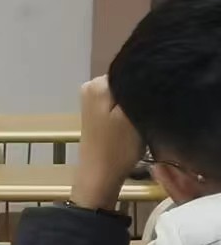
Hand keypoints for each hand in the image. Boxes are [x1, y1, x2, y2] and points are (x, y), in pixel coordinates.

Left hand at [72, 77, 142, 211]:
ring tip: (142, 117)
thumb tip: (145, 72)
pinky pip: (117, 102)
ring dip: (134, 102)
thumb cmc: (118, 146)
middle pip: (125, 81)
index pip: (129, 70)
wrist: (101, 174)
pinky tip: (133, 122)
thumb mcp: (133, 115)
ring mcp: (90, 99)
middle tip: (150, 109)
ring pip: (122, 92)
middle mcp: (90, 86)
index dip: (145, 82)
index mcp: (96, 83)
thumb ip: (136, 90)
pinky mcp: (95, 111)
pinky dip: (127, 109)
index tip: (155, 97)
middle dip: (139, 92)